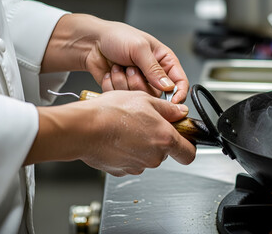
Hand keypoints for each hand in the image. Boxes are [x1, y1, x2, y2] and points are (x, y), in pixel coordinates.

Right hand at [26, 91, 195, 175]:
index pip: (189, 153)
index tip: (185, 140)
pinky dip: (127, 151)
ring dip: (141, 144)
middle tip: (145, 123)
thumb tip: (180, 112)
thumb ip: (168, 109)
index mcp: (165, 139)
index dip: (189, 146)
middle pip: (165, 152)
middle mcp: (154, 157)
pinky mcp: (121, 171)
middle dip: (158, 139)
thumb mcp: (145, 100)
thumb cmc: (111, 112)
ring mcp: (137, 166)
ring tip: (126, 128)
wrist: (82, 128)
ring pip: (147, 156)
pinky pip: (130, 161)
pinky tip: (117, 138)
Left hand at [41, 14, 188, 102]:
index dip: (179, 93)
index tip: (172, 102)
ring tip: (120, 67)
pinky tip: (112, 72)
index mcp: (164, 61)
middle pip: (158, 94)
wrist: (91, 42)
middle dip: (141, 83)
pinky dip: (114, 85)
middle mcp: (153, 75)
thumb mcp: (139, 48)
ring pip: (140, 98)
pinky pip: (124, 97)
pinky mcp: (125, 91)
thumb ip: (154, 69)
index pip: (180, 82)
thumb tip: (168, 87)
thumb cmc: (116, 37)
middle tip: (131, 68)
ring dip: (125, 82)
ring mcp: (139, 83)